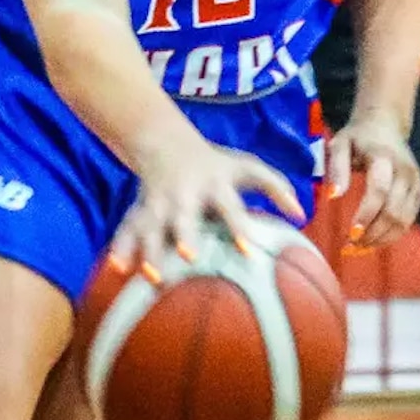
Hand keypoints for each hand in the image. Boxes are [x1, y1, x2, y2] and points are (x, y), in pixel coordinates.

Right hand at [111, 132, 306, 277]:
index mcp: (213, 185)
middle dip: (184, 235)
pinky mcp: (138, 211)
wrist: (165, 142)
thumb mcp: (247, 167)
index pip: (229, 207)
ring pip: (151, 228)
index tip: (248, 251)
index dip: (239, 227)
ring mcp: (157, 203)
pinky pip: (126, 230)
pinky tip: (117, 271)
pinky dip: (121, 249)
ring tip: (150, 276)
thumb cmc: (216, 164)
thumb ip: (276, 186)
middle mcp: (183, 195)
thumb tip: (302, 214)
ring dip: (150, 251)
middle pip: (183, 217)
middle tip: (188, 256)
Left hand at [326, 112, 419, 249]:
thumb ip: (337, 168)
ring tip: (358, 248)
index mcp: (384, 157)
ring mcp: (415, 183)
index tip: (351, 233)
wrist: (385, 124)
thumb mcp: (340, 144)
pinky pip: (408, 221)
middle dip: (372, 234)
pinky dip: (391, 236)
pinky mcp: (419, 192)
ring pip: (404, 221)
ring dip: (381, 239)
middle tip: (349, 246)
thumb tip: (333, 196)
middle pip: (393, 211)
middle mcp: (405, 171)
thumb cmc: (357, 137)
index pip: (379, 190)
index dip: (367, 214)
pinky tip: (372, 241)